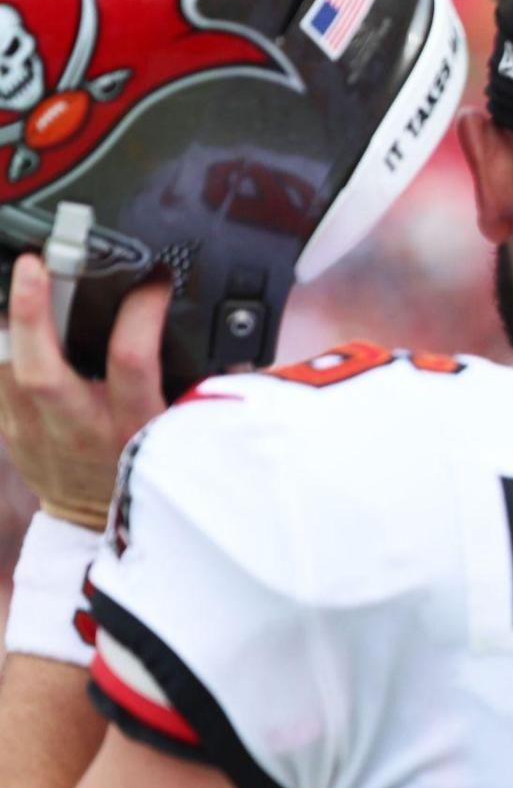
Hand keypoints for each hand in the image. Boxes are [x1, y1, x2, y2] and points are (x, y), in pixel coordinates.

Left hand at [0, 254, 169, 530]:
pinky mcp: (8, 429)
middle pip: (40, 367)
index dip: (140, 312)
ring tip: (16, 278)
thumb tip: (217, 339)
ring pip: (4, 367)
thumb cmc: (143, 472)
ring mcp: (33, 432)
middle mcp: (77, 428)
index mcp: (132, 426)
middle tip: (34, 264)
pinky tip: (8, 315)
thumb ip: (189, 389)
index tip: (152, 281)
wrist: (94, 523)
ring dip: (7, 319)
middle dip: (32, 311)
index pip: (131, 360)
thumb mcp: (177, 433)